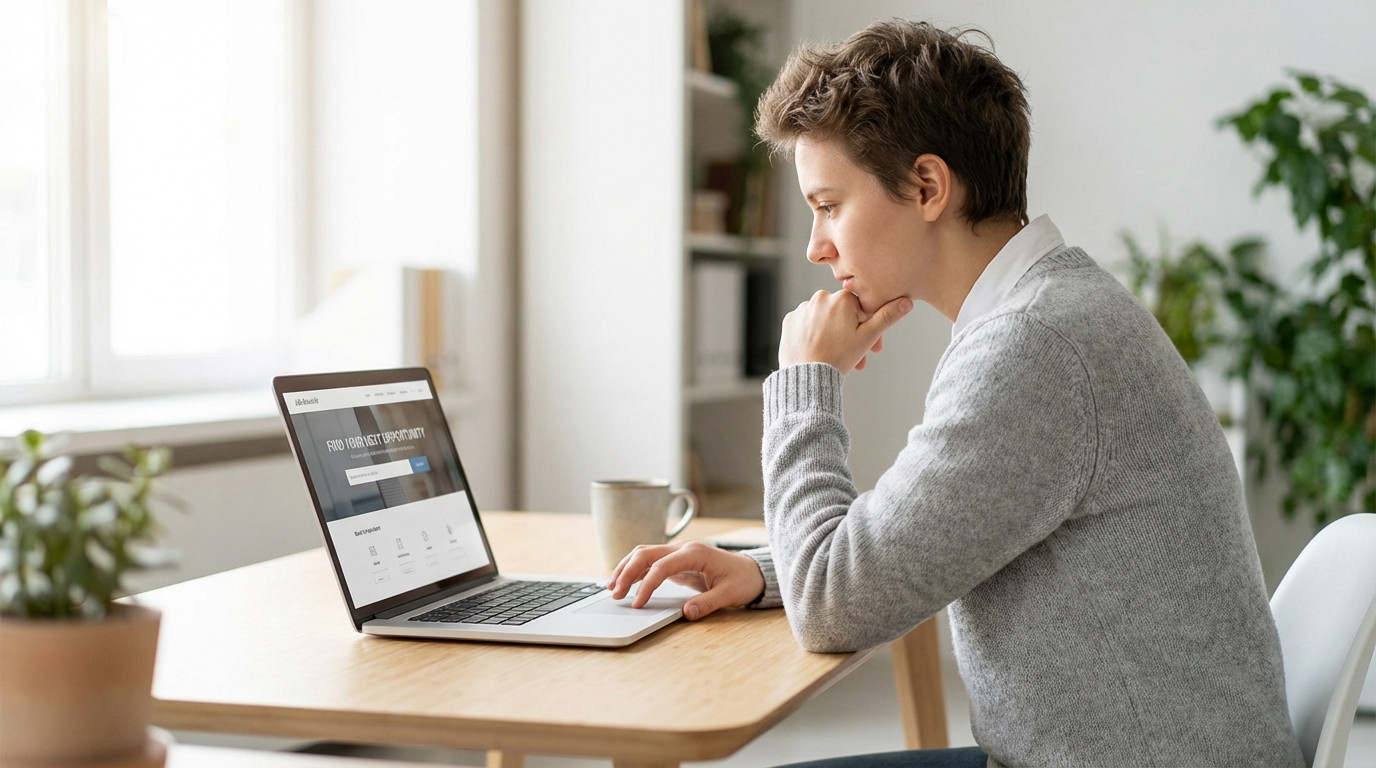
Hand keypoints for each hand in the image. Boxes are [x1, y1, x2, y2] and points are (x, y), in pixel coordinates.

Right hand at [607, 540, 764, 619]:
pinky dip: (635, 570)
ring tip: (612, 588)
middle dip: (627, 572)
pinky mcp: (676, 561)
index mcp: (695, 553)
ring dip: (626, 568)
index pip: (661, 566)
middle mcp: (683, 548)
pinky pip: (650, 562)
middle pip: (646, 553)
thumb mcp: (729, 595)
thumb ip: (708, 603)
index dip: (646, 584)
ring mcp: (678, 553)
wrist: (752, 572)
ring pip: (644, 554)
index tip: (636, 603)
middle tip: (614, 594)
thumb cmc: (742, 581)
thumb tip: (687, 613)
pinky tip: (625, 582)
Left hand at [779, 291, 913, 372]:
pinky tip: (819, 350)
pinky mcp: (790, 320)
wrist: (807, 376)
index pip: (861, 308)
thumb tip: (907, 301)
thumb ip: (887, 317)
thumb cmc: (838, 358)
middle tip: (856, 357)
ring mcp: (803, 308)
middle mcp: (820, 297)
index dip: (869, 328)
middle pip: (842, 315)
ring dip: (833, 335)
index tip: (872, 348)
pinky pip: (807, 324)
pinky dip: (814, 335)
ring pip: (825, 320)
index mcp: (842, 298)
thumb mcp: (867, 338)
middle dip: (852, 335)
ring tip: (837, 356)